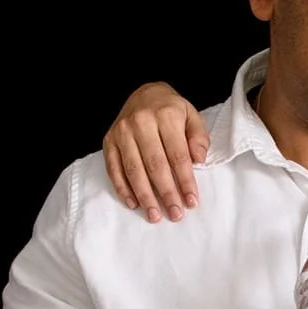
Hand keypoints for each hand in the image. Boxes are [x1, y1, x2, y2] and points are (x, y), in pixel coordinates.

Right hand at [102, 82, 206, 221]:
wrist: (144, 93)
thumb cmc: (171, 110)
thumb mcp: (192, 116)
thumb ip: (198, 138)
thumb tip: (198, 161)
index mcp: (166, 115)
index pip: (177, 154)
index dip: (184, 180)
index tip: (191, 201)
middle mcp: (141, 122)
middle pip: (155, 165)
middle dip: (166, 193)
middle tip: (175, 214)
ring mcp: (122, 132)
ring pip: (133, 169)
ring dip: (144, 196)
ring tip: (155, 215)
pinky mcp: (109, 141)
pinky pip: (114, 168)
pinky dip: (123, 188)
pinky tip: (134, 203)